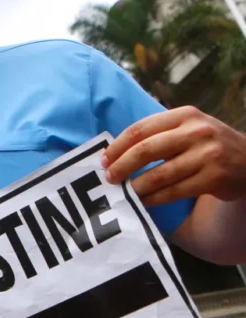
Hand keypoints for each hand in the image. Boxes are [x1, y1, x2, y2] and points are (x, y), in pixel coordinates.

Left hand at [103, 106, 245, 205]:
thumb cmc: (208, 145)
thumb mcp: (188, 128)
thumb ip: (159, 134)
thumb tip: (114, 154)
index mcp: (185, 115)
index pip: (141, 129)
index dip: (118, 146)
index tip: (103, 160)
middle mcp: (197, 132)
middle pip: (146, 150)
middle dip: (121, 166)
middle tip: (109, 178)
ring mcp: (207, 155)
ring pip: (159, 174)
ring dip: (136, 186)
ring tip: (124, 192)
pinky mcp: (214, 178)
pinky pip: (174, 191)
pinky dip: (154, 198)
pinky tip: (143, 202)